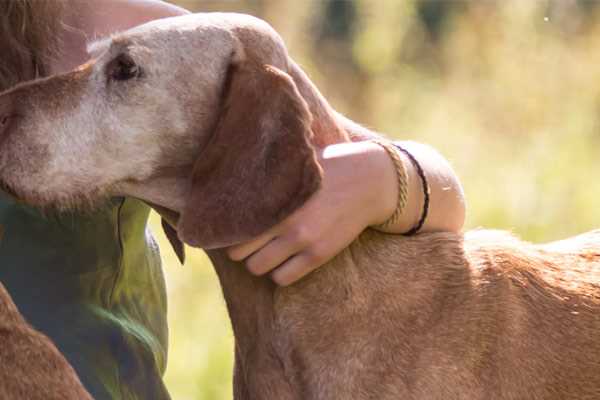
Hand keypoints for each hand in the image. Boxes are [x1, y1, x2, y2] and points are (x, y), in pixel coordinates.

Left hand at [226, 141, 398, 285]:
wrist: (370, 181)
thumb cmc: (327, 166)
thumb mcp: (295, 162)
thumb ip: (267, 171)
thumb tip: (234, 166)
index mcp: (275, 197)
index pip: (232, 224)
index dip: (227, 227)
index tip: (231, 225)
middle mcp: (285, 221)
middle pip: (238, 251)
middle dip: (239, 246)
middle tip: (247, 239)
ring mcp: (302, 241)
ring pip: (257, 268)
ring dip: (257, 261)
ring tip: (265, 250)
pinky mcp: (318, 255)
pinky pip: (283, 278)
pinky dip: (278, 273)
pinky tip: (284, 259)